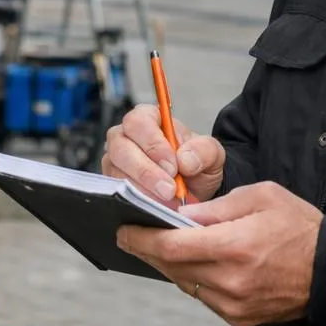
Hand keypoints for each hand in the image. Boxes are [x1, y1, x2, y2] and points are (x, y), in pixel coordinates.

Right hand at [101, 103, 225, 202]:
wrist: (194, 189)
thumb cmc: (195, 163)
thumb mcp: (211, 154)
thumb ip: (204, 150)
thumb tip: (184, 159)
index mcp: (148, 119)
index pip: (138, 122)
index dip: (153, 143)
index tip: (173, 166)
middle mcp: (125, 137)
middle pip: (120, 147)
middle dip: (146, 171)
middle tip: (169, 189)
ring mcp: (115, 162)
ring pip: (116, 172)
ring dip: (141, 189)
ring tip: (166, 201)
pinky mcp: (113, 185)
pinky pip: (116, 192)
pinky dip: (136, 201)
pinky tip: (155, 207)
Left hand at [116, 181, 322, 325]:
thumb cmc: (299, 226)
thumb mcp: (260, 196)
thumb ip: (216, 206)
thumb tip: (180, 214)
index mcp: (234, 246)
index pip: (172, 245)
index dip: (142, 238)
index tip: (123, 229)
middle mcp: (230, 280)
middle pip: (171, 266)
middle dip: (148, 249)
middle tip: (131, 234)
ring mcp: (234, 304)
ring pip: (184, 282)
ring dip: (169, 263)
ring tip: (159, 244)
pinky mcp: (239, 317)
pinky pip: (202, 296)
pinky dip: (192, 277)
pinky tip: (191, 261)